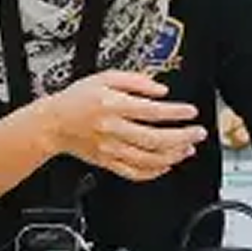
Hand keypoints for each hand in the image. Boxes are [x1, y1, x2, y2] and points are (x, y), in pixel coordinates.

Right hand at [40, 70, 204, 181]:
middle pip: (155, 138)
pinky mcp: (107, 162)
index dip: (176, 112)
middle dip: (182, 137)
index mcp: (113, 105)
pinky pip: (134, 173)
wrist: (53, 123)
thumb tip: (160, 90)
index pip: (152, 111)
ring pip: (148, 159)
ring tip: (187, 149)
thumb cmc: (78, 99)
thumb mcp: (105, 77)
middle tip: (197, 133)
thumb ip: (135, 81)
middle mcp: (113, 129)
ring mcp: (111, 149)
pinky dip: (154, 172)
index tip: (190, 111)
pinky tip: (166, 165)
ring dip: (173, 156)